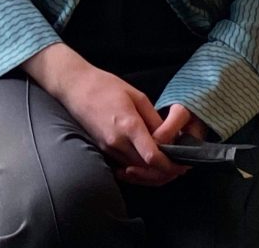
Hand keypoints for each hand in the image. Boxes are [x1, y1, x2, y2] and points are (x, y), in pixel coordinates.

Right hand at [55, 65, 188, 186]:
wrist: (76, 87)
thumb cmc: (106, 86)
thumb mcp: (137, 96)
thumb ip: (154, 119)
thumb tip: (169, 139)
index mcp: (129, 125)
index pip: (153, 157)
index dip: (170, 165)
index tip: (182, 163)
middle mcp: (118, 142)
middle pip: (146, 170)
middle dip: (165, 172)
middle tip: (178, 166)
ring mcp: (108, 148)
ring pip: (136, 171)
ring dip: (152, 173)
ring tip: (166, 164)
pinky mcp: (102, 150)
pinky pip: (125, 167)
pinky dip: (138, 170)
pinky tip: (146, 163)